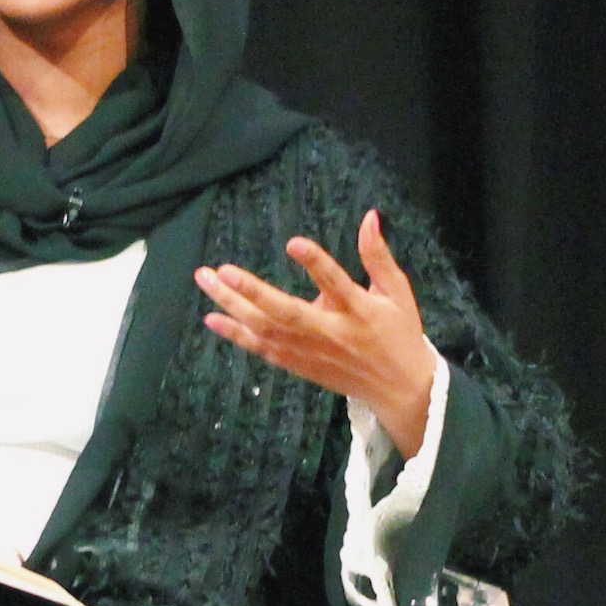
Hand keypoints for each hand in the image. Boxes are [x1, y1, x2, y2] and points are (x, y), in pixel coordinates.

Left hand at [196, 211, 439, 455]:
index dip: (316, 264)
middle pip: (285, 313)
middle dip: (251, 292)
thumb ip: (378, 255)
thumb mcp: (397, 292)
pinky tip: (212, 318)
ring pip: (266, 330)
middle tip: (220, 270)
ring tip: (206, 281)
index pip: (336, 283)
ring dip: (232, 306)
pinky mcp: (298, 364)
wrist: (398, 389)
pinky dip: (236, 335)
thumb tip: (369, 216)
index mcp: (358, 311)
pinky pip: (262, 349)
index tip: (293, 243)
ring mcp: (310, 351)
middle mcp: (330, 333)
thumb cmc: (399, 334)